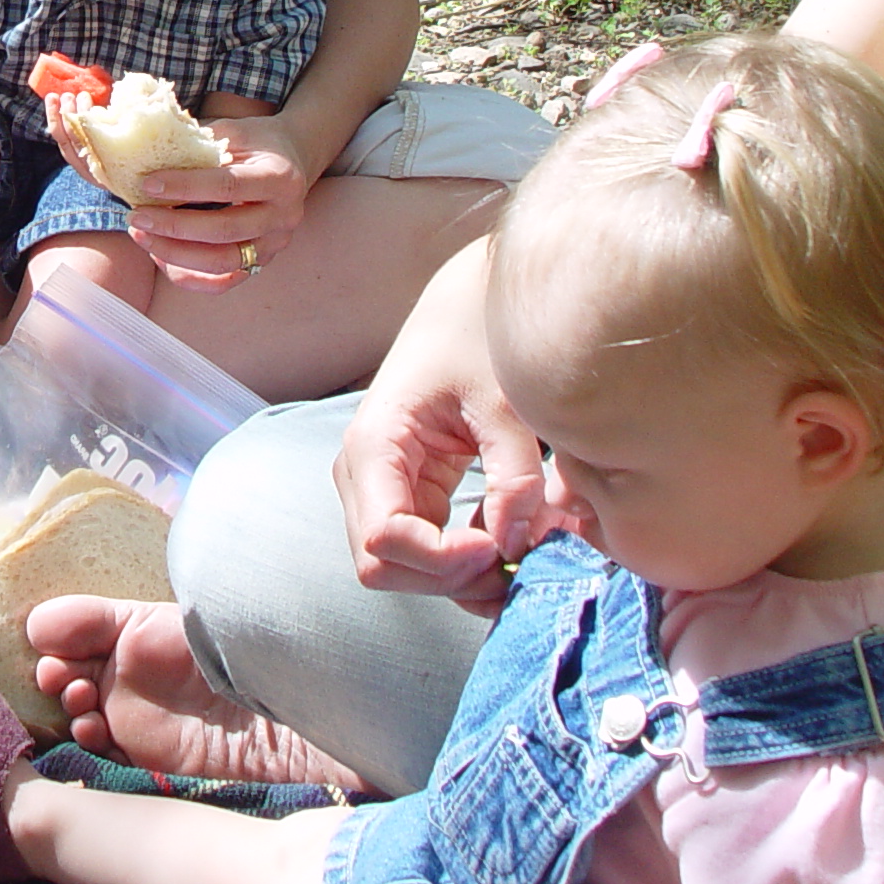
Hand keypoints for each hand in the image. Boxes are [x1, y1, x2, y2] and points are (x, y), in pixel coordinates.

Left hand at [122, 114, 313, 288]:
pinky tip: (160, 258)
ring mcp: (274, 244)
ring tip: (141, 236)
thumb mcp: (233, 131)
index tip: (147, 184)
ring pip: (221, 262)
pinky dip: (189, 276)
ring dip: (175, 253)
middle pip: (224, 230)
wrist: (293, 160)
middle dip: (173, 227)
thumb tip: (144, 152)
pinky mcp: (261, 261)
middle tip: (136, 217)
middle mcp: (282, 216)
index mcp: (279, 177)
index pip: (227, 185)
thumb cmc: (257, 142)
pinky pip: (223, 282)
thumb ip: (198, 144)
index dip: (185, 187)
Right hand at [334, 243, 549, 614]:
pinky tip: (510, 539)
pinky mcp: (403, 492)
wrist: (468, 305)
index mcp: (374, 443)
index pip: (384, 540)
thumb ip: (515, 478)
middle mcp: (361, 472)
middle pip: (384, 567)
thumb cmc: (480, 341)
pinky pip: (421, 553)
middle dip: (450, 578)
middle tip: (516, 557)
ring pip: (400, 570)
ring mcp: (377, 487)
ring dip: (459, 578)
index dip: (442, 560)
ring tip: (521, 548)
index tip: (501, 545)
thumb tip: (515, 547)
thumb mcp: (506, 405)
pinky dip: (464, 564)